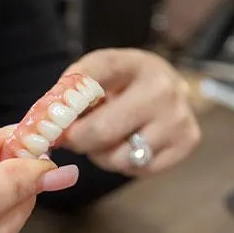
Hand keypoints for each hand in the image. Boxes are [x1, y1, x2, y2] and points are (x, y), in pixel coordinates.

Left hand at [62, 48, 200, 175]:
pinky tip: (128, 146)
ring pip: (121, 157)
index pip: (88, 84)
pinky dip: (127, 164)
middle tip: (73, 139)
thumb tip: (45, 122)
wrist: (164, 84)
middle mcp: (163, 88)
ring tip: (106, 140)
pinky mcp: (188, 141)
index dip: (64, 110)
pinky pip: (141, 169)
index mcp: (134, 63)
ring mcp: (179, 116)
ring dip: (103, 156)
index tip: (51, 125)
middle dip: (79, 141)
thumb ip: (70, 91)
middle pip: (101, 132)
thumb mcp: (96, 72)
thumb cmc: (122, 81)